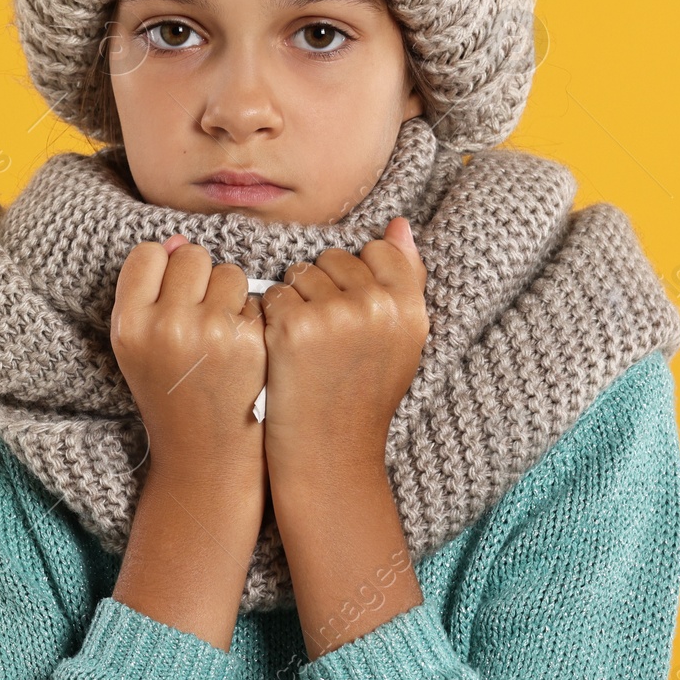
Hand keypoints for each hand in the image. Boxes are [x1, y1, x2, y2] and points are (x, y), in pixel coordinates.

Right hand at [110, 233, 266, 483]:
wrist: (207, 456)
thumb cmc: (171, 393)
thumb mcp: (138, 346)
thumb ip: (148, 292)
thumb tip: (177, 240)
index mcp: (128, 324)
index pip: (148, 254)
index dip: (162, 271)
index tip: (169, 297)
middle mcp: (166, 325)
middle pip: (190, 255)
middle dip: (199, 279)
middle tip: (199, 319)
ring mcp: (210, 332)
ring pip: (228, 270)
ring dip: (230, 295)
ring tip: (221, 336)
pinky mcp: (251, 341)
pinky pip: (256, 299)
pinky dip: (253, 319)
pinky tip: (245, 352)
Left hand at [260, 216, 428, 486]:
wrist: (330, 454)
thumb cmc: (361, 395)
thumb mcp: (400, 340)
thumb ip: (404, 279)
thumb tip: (399, 224)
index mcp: (410, 307)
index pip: (377, 251)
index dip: (355, 281)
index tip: (353, 319)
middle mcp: (377, 305)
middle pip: (333, 259)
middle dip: (322, 289)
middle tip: (327, 341)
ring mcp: (334, 315)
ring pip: (299, 274)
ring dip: (294, 303)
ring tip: (307, 349)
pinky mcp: (292, 327)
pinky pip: (271, 295)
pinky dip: (269, 320)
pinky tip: (282, 353)